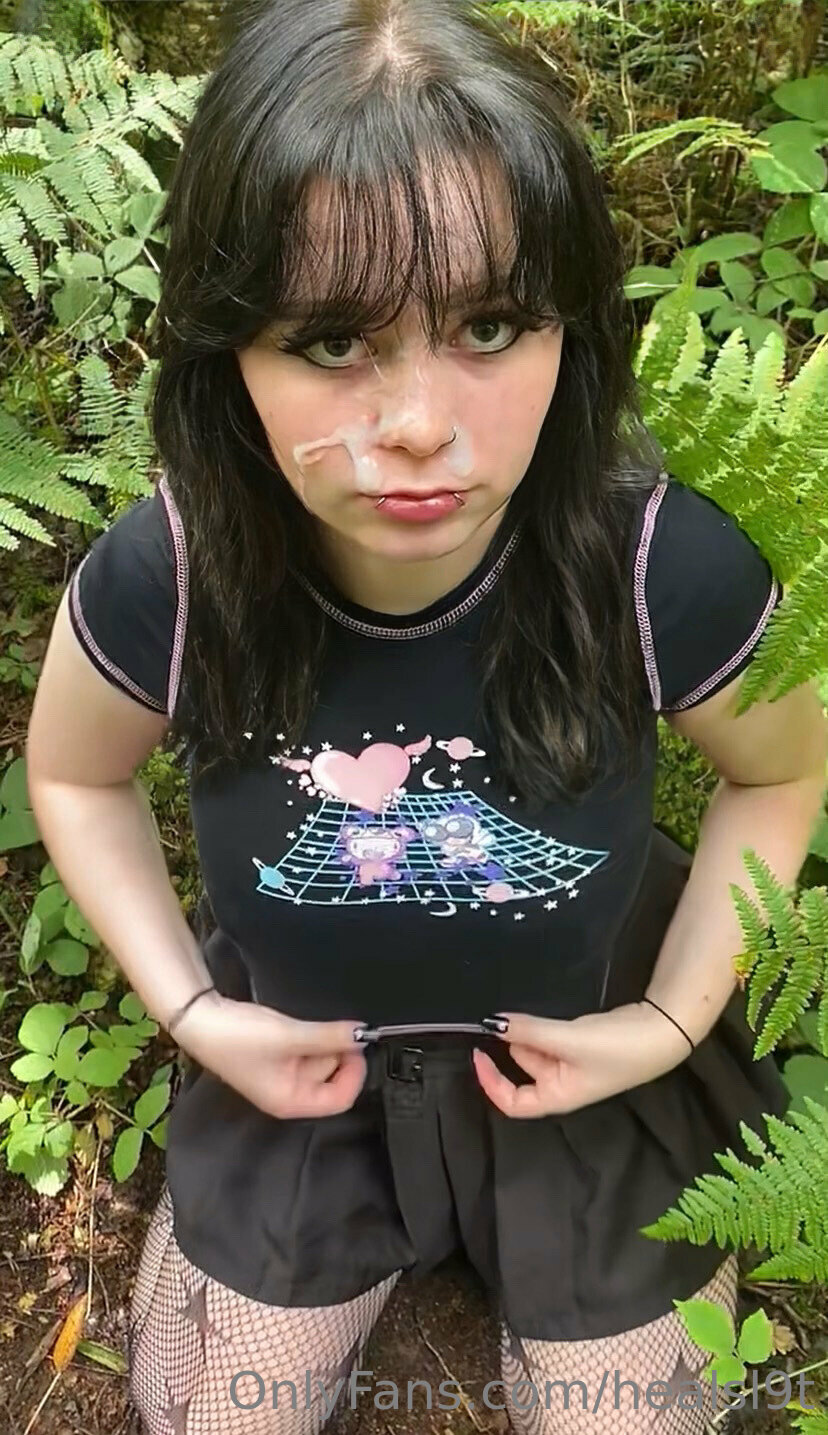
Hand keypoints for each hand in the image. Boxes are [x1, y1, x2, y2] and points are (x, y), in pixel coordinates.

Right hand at [170, 991, 367, 1118]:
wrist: (201, 1019)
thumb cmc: (235, 1039)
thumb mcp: (290, 1037)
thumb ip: (330, 1037)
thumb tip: (362, 1035)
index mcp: (291, 1101)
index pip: (340, 1099)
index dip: (354, 1073)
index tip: (358, 1047)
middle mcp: (289, 1092)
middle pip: (332, 1076)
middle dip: (336, 1051)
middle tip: (333, 1029)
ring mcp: (283, 1073)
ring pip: (320, 1059)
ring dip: (322, 1040)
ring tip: (304, 1026)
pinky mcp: (278, 1055)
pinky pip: (306, 1048)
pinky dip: (309, 1035)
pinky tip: (298, 1025)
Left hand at [472, 1002, 691, 1117]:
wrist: (662, 1032)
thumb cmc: (617, 1049)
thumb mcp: (567, 1040)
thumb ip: (528, 1032)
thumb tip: (492, 1023)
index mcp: (557, 1097)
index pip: (512, 1102)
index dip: (490, 1082)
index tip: (479, 1052)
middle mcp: (561, 1084)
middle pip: (523, 1070)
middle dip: (511, 1045)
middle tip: (500, 1018)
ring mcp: (573, 1065)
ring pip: (536, 1050)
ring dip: (525, 1033)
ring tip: (519, 1011)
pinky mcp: (582, 1046)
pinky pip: (551, 1039)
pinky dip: (540, 1027)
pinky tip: (536, 1012)